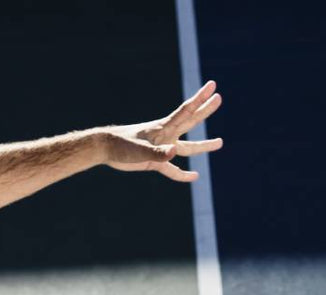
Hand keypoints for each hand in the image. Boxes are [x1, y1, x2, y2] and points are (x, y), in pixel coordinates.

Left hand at [101, 81, 223, 181]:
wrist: (105, 149)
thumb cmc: (121, 146)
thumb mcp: (139, 151)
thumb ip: (158, 153)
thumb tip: (174, 152)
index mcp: (163, 128)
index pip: (186, 112)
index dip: (200, 99)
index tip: (213, 87)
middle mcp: (166, 135)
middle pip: (190, 122)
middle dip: (205, 110)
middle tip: (219, 98)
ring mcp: (162, 148)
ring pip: (187, 147)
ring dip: (203, 145)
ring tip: (220, 142)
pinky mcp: (155, 161)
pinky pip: (173, 170)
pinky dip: (182, 174)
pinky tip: (194, 177)